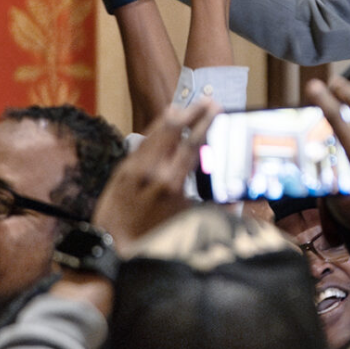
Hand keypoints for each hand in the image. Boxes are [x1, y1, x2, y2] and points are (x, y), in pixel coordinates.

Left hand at [92, 100, 218, 252]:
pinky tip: (164, 124)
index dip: (204, 122)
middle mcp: (152, 171)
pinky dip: (156, 130)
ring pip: (155, 132)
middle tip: (207, 101)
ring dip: (173, 117)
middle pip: (172, 129)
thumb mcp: (187, 222)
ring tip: (187, 108)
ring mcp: (134, 168)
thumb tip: (236, 198)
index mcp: (172, 183)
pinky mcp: (122, 169)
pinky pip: (142, 142)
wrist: (113, 246)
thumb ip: (213, 207)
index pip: (191, 143)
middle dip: (191, 111)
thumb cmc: (154, 238)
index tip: (216, 108)